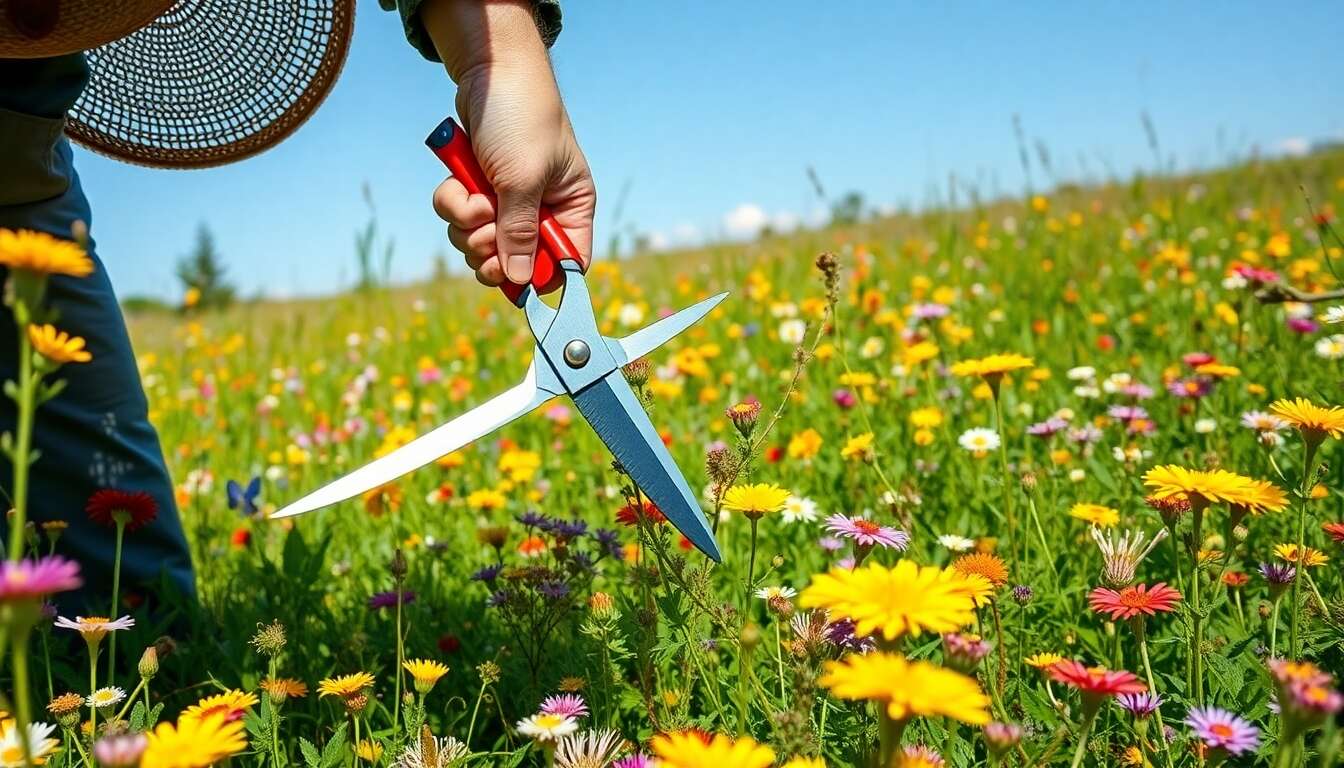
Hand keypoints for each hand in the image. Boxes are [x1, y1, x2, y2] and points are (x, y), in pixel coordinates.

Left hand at [422, 0, 594, 291]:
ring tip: (471, 195)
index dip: (539, 279)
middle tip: (484, 226)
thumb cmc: (521, 119)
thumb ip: (519, 234)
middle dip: (492, 249)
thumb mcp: (522, 181)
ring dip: (466, 225)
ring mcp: (509, 201)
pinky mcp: (480, 190)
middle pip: (517, 263)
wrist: (488, 70)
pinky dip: (453, 205)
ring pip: (482, 244)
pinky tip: (457, 182)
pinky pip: (461, 220)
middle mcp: (543, 210)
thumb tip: (519, 282)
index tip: (512, 279)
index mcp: (572, 209)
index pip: (565, 264)